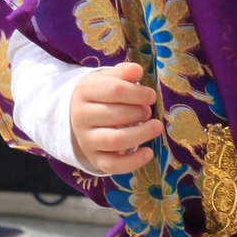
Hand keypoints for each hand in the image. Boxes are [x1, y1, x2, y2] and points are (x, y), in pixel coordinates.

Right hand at [70, 60, 160, 175]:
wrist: (79, 117)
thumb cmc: (101, 95)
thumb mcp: (109, 79)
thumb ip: (123, 74)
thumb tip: (137, 70)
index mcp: (85, 91)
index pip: (115, 90)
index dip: (138, 93)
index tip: (151, 96)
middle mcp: (81, 116)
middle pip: (116, 115)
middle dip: (140, 112)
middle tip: (148, 111)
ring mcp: (86, 140)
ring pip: (115, 140)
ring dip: (141, 134)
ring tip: (156, 127)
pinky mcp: (93, 159)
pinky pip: (113, 165)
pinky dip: (133, 161)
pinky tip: (149, 152)